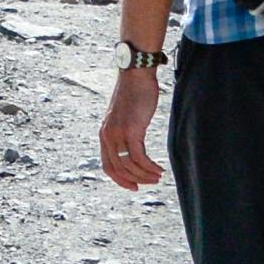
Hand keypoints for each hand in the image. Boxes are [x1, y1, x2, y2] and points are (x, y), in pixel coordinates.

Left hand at [100, 64, 165, 188]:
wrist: (135, 76)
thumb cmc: (134, 95)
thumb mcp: (125, 118)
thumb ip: (125, 133)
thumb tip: (132, 146)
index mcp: (104, 135)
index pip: (107, 165)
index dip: (120, 179)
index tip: (134, 186)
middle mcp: (107, 136)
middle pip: (118, 169)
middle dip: (135, 180)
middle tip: (151, 183)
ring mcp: (118, 134)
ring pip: (129, 165)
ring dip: (145, 175)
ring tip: (158, 176)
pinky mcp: (131, 130)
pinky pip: (139, 157)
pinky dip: (150, 166)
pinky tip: (159, 168)